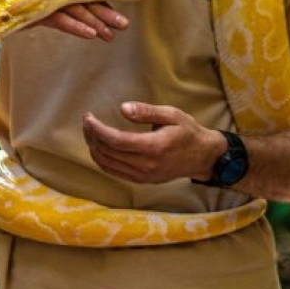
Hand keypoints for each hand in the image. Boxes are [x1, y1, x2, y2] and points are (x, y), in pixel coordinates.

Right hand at [0, 0, 128, 40]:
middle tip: (125, 25)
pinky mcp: (28, 8)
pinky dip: (76, 26)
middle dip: (104, 12)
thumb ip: (56, 6)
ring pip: (73, 7)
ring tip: (111, 33)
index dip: (100, 3)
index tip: (117, 16)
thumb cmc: (5, 6)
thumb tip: (83, 16)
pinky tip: (91, 34)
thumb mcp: (35, 4)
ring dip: (95, 21)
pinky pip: (57, 18)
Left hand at [82, 101, 224, 183]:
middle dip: (92, 136)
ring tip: (90, 133)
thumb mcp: (172, 115)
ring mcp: (143, 176)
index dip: (97, 129)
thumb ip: (147, 112)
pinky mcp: (141, 180)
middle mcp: (146, 165)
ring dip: (94, 148)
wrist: (202, 156)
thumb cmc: (188, 132)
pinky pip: (114, 172)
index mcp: (153, 147)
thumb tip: (122, 108)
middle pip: (108, 152)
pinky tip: (99, 148)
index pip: (115, 140)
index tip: (88, 117)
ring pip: (108, 164)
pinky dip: (102, 160)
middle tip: (87, 121)